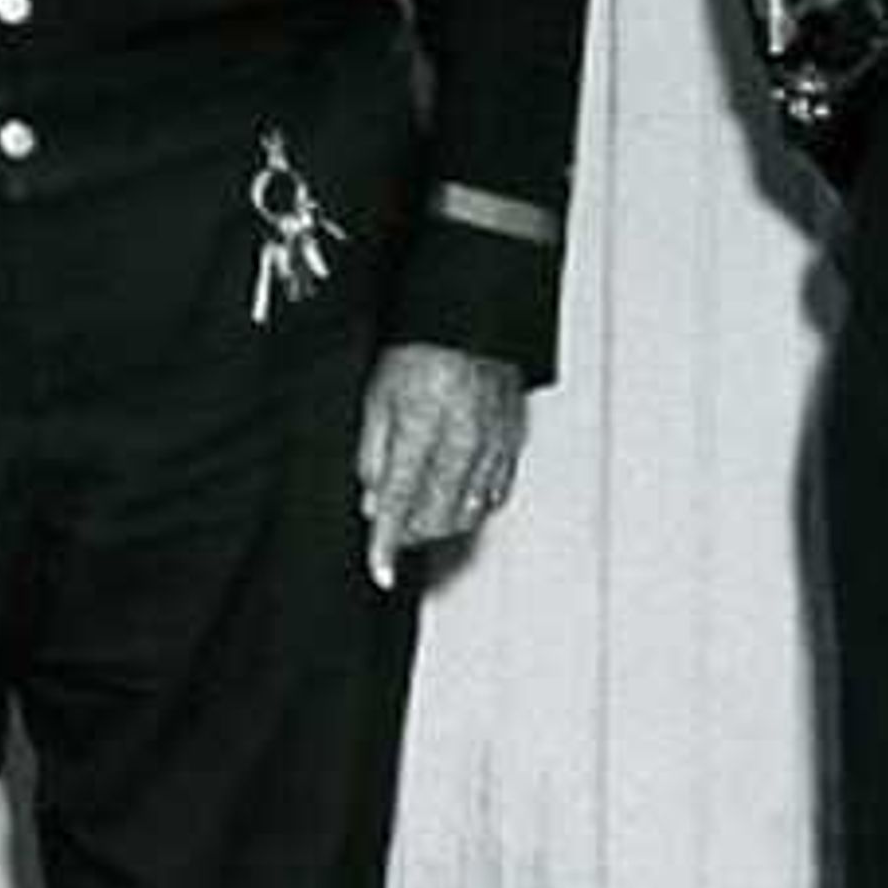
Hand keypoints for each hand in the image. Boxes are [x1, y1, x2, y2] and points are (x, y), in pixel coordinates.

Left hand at [356, 344, 527, 582]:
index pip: (402, 500)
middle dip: (412, 532)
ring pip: (469, 511)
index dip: (387, 542)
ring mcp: (494, 441)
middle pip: (437, 515)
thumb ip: (373, 454)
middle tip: (395, 529)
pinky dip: (472, 504)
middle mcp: (464, 437)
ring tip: (422, 513)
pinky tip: (456, 496)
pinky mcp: (513, 440)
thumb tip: (374, 503)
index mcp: (423, 424)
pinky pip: (495, 492)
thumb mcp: (378, 397)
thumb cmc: (419, 350)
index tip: (379, 569)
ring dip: (441, 522)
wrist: (469, 318)